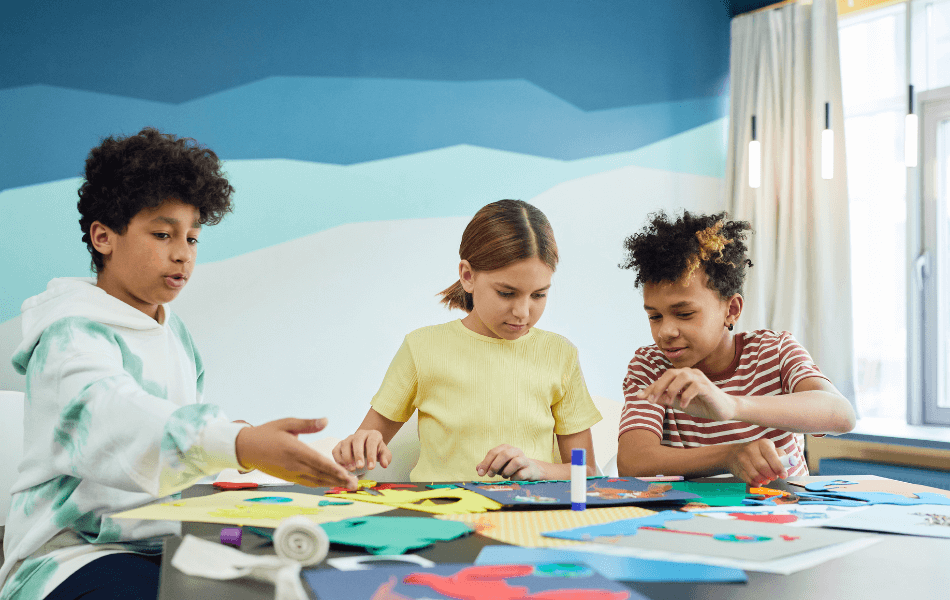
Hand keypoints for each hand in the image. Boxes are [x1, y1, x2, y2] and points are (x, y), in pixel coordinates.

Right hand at [235, 418, 357, 489]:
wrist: (246, 448)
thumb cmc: (266, 433)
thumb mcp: (287, 423)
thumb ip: (308, 424)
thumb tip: (326, 420)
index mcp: (295, 450)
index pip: (319, 462)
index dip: (334, 469)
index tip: (347, 474)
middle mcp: (294, 465)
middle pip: (320, 474)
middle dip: (338, 480)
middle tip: (354, 485)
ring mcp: (291, 474)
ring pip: (315, 481)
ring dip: (332, 484)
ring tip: (347, 486)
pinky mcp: (288, 478)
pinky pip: (307, 483)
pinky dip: (320, 484)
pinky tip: (330, 484)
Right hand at [332, 429, 391, 472]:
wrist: (367, 443)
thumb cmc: (375, 449)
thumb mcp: (383, 453)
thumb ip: (385, 458)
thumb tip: (384, 464)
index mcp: (373, 435)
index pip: (372, 442)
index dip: (371, 455)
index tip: (371, 468)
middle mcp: (360, 434)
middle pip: (357, 441)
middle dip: (358, 455)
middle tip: (359, 467)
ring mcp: (349, 438)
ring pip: (345, 444)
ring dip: (347, 458)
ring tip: (351, 469)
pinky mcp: (340, 444)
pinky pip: (336, 450)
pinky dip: (338, 459)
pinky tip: (343, 467)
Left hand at [476, 445, 544, 480]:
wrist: (531, 470)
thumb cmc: (511, 467)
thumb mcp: (499, 464)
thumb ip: (488, 465)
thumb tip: (478, 469)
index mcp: (506, 448)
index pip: (493, 452)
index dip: (485, 462)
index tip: (480, 473)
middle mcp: (516, 451)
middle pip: (504, 454)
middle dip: (495, 466)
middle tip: (490, 475)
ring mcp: (524, 460)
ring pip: (515, 462)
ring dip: (506, 471)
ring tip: (504, 476)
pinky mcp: (530, 470)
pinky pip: (521, 474)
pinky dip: (514, 478)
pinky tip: (512, 479)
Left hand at [636, 368, 737, 420]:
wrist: (724, 410)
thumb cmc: (701, 404)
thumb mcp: (680, 403)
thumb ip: (666, 399)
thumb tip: (647, 398)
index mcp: (682, 376)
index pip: (663, 378)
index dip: (651, 387)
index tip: (639, 397)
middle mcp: (690, 373)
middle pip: (670, 373)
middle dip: (658, 386)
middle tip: (651, 400)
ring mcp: (700, 378)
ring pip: (682, 376)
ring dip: (672, 389)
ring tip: (670, 402)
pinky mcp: (708, 387)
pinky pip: (695, 387)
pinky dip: (687, 396)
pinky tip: (684, 405)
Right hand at [726, 438, 787, 484]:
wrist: (733, 453)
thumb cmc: (757, 453)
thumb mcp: (769, 450)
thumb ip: (780, 456)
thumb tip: (790, 463)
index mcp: (763, 443)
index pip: (772, 456)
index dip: (779, 467)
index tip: (783, 475)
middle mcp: (751, 449)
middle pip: (763, 467)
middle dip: (771, 476)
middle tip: (773, 477)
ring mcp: (742, 458)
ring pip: (755, 475)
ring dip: (763, 480)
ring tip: (766, 479)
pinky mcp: (738, 468)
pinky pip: (749, 480)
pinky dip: (756, 483)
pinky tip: (757, 481)